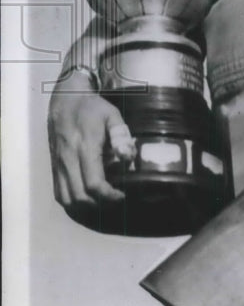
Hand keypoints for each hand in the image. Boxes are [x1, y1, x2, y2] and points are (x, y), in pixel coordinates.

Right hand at [47, 69, 129, 207]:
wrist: (65, 100)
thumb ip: (121, 135)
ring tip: (102, 200)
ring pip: (67, 198)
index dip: (109, 195)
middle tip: (115, 199)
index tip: (122, 195)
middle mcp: (68, 159)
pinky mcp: (54, 166)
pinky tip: (86, 197)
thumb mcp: (112, 115)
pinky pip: (59, 192)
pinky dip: (72, 201)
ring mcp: (58, 164)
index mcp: (84, 148)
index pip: (94, 183)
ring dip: (85, 205)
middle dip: (100, 204)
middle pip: (80, 196)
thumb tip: (128, 157)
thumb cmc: (92, 108)